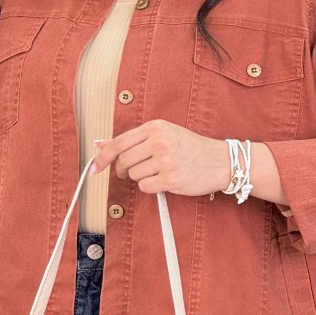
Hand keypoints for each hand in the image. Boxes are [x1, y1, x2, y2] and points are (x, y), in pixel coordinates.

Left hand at [89, 120, 231, 196]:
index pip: (119, 142)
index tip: (94, 167)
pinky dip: (150, 187)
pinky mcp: (171, 178)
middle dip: (123, 170)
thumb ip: (132, 140)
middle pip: (123, 161)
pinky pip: (145, 187)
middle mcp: (159, 141)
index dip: (103, 157)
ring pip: (134, 175)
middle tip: (131, 171)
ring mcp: (165, 160)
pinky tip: (163, 180)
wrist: (220, 161)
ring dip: (140, 178)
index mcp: (155, 127)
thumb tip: (100, 144)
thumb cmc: (190, 147)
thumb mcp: (162, 134)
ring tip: (157, 172)